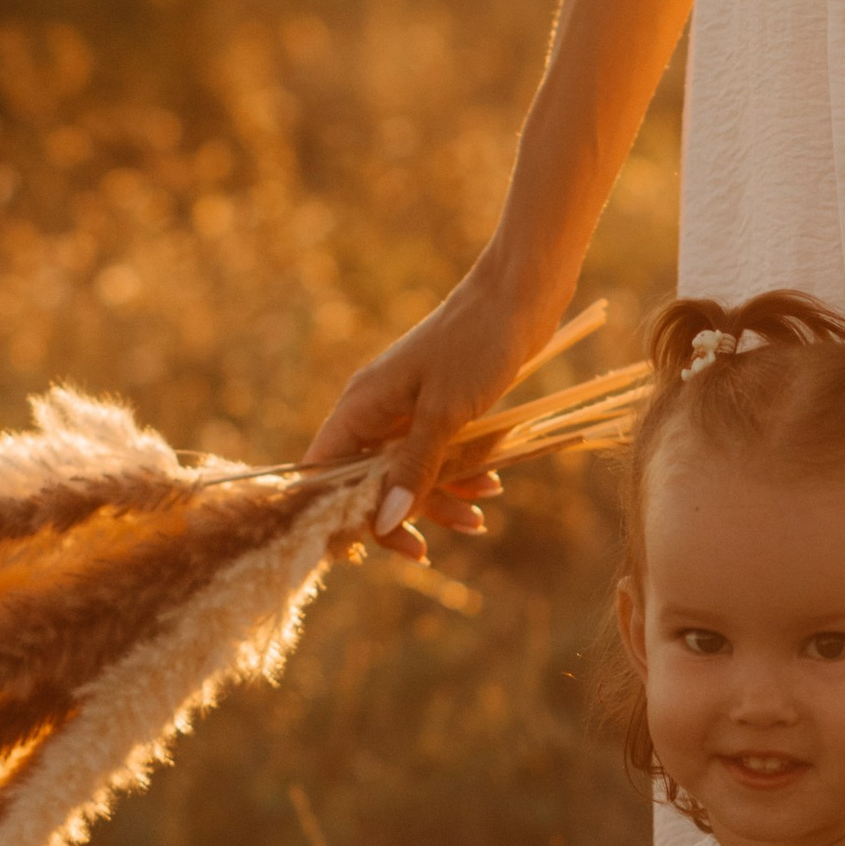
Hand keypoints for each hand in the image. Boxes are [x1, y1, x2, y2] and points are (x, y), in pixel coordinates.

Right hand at [301, 267, 541, 551]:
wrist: (520, 293)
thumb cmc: (476, 345)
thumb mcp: (445, 414)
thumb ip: (414, 468)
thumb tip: (384, 522)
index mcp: (360, 406)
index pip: (323, 473)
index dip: (335, 513)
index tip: (361, 550)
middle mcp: (377, 410)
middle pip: (369, 481)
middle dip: (399, 514)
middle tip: (425, 552)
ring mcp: (410, 409)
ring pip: (410, 472)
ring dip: (440, 498)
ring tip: (479, 518)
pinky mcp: (443, 408)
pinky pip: (439, 454)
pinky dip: (461, 473)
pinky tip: (492, 485)